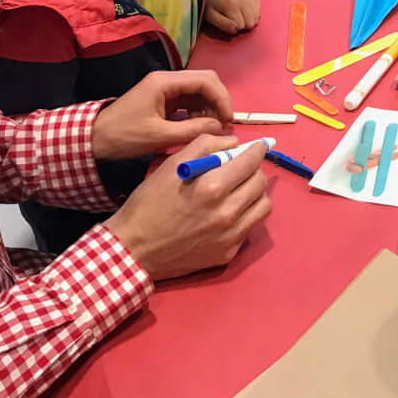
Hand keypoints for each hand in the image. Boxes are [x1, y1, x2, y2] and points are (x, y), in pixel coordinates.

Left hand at [91, 70, 232, 160]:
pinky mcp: (163, 100)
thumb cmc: (124, 136)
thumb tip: (220, 127)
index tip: (229, 119)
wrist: (94, 139)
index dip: (222, 98)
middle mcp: (167, 80)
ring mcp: (165, 90)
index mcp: (165, 82)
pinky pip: (189, 102)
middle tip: (225, 124)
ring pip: (199, 92)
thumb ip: (192, 130)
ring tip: (213, 129)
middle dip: (219, 101)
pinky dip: (199, 113)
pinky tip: (200, 128)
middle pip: (205, 82)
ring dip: (210, 108)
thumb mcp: (159, 136)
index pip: (205, 81)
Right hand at [104, 133, 272, 280]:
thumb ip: (205, 146)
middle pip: (260, 183)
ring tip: (239, 190)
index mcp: (212, 187)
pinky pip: (249, 227)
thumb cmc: (150, 203)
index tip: (258, 146)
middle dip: (254, 170)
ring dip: (255, 193)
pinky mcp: (228, 254)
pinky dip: (244, 215)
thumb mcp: (171, 165)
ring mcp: (230, 236)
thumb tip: (235, 143)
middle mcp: (226, 213)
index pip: (251, 162)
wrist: (134, 249)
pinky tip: (227, 213)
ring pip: (263, 206)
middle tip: (242, 168)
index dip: (257, 150)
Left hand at [204, 0, 260, 35]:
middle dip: (242, 24)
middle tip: (233, 17)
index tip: (227, 20)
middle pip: (250, 23)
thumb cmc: (212, 7)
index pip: (240, 26)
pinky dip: (251, 14)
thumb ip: (222, 24)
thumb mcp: (211, 17)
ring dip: (247, 19)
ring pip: (255, 19)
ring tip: (237, 13)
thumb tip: (235, 30)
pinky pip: (258, 13)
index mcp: (231, 2)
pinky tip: (243, 9)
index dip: (233, 27)